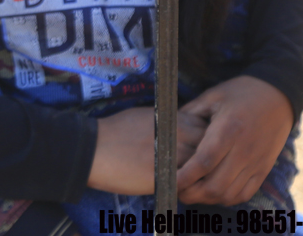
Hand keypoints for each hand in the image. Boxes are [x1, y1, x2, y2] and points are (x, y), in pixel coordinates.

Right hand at [87, 106, 208, 194]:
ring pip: (199, 168)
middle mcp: (177, 136)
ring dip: (198, 174)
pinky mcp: (164, 177)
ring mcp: (172, 157)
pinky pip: (185, 184)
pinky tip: (177, 186)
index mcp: (172, 120)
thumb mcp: (144, 116)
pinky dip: (186, 187)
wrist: (94, 149)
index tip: (201, 146)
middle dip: (207, 157)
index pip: (205, 128)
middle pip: (208, 148)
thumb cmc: (114, 130)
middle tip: (198, 165)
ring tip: (190, 178)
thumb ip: (168, 123)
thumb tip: (181, 129)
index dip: (205, 138)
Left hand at [175, 76, 293, 205]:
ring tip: (192, 193)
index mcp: (228, 130)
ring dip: (207, 198)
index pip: (204, 162)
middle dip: (192, 193)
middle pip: (215, 185)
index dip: (184, 176)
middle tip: (176, 190)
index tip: (168, 181)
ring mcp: (256, 163)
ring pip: (229, 193)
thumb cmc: (241, 93)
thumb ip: (190, 113)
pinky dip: (226, 198)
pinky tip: (213, 192)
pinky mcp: (263, 169)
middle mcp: (243, 150)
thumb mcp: (213, 96)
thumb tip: (169, 127)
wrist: (278, 96)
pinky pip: (244, 194)